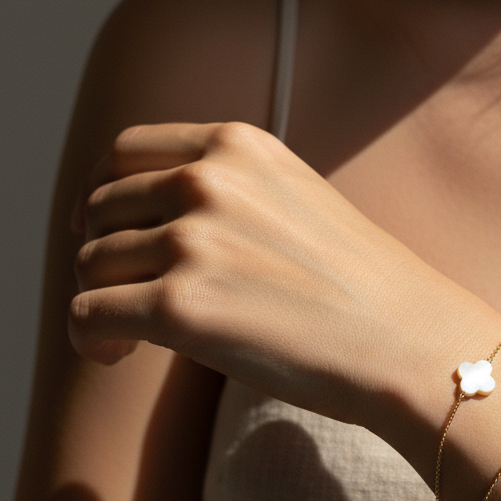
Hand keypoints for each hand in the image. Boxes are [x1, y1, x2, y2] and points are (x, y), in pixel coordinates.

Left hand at [69, 121, 455, 424]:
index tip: (112, 232)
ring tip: (128, 335)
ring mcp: (193, 240)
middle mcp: (208, 180)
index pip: (126, 152)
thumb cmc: (362, 285)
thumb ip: (230, 190)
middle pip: (99, 209)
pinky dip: (90, 339)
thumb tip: (151, 220)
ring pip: (90, 263)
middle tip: (128, 295)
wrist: (411, 340)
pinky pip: (89, 314)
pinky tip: (117, 355)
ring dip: (100, 299)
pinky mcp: (181, 307)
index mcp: (238, 145)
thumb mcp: (297, 199)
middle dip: (104, 254)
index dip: (105, 195)